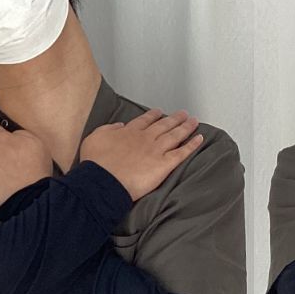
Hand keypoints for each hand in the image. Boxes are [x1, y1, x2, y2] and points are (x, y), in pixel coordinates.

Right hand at [79, 108, 204, 201]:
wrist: (103, 180)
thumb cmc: (96, 164)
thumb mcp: (95, 138)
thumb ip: (109, 130)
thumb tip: (119, 126)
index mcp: (129, 132)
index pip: (144, 121)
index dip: (153, 116)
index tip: (159, 112)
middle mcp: (145, 138)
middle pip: (164, 125)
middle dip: (174, 118)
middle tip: (183, 114)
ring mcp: (156, 150)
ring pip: (175, 135)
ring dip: (186, 127)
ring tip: (194, 121)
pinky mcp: (164, 164)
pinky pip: (182, 152)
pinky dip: (192, 145)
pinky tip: (199, 138)